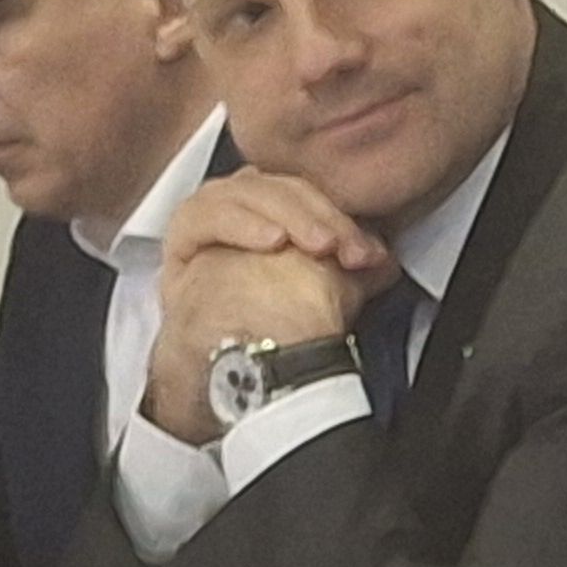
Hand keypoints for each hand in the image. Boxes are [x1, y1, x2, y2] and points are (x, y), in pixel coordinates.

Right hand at [143, 171, 394, 442]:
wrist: (236, 378)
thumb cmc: (276, 339)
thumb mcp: (326, 298)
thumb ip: (350, 272)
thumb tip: (385, 261)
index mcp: (273, 218)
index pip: (304, 194)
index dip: (338, 215)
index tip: (366, 251)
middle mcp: (238, 214)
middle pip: (276, 187)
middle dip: (320, 215)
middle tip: (347, 249)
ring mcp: (206, 224)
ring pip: (242, 191)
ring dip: (287, 214)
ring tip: (318, 245)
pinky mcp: (181, 241)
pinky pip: (202, 215)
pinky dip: (240, 222)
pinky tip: (270, 242)